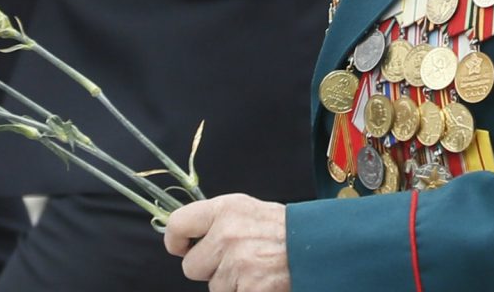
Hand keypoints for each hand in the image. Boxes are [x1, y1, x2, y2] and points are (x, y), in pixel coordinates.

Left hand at [164, 194, 289, 291]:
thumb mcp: (247, 209)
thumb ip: (216, 220)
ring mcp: (238, 264)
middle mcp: (227, 235)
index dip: (175, 241)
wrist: (318, 246)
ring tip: (253, 269)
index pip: (177, 224)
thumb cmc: (282, 228)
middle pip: (191, 267)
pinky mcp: (249, 288)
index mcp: (225, 210)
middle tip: (232, 261)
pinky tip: (261, 281)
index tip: (181, 247)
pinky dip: (245, 291)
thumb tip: (186, 236)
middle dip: (208, 269)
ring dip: (231, 284)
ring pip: (214, 287)